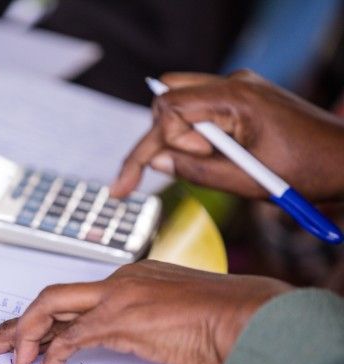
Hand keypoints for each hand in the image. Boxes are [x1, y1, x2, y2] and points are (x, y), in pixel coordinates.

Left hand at [0, 260, 290, 363]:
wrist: (253, 315)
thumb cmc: (223, 318)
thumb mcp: (174, 316)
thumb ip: (145, 321)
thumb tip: (124, 338)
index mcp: (130, 278)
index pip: (73, 297)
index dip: (43, 317)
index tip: (23, 333)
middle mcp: (119, 281)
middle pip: (52, 297)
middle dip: (15, 323)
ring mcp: (119, 297)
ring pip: (52, 307)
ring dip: (23, 334)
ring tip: (7, 356)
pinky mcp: (125, 318)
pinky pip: (75, 334)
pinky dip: (55, 351)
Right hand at [109, 70, 343, 201]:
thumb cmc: (310, 169)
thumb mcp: (248, 181)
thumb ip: (197, 171)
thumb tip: (156, 162)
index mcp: (237, 97)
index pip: (171, 107)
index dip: (157, 142)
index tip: (150, 174)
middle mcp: (234, 84)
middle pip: (168, 99)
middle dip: (159, 138)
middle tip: (156, 174)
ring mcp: (237, 88)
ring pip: (179, 102)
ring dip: (174, 136)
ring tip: (193, 165)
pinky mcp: (239, 100)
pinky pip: (199, 109)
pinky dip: (190, 134)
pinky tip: (201, 156)